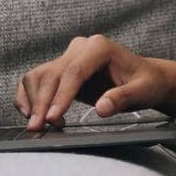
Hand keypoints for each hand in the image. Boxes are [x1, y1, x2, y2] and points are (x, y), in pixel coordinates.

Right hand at [14, 34, 170, 130]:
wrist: (145, 78)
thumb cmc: (146, 82)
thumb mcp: (142, 91)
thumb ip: (123, 98)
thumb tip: (102, 108)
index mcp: (100, 47)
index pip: (74, 71)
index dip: (61, 96)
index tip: (53, 117)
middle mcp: (80, 48)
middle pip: (52, 74)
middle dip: (43, 103)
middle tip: (39, 127)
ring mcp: (69, 57)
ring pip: (39, 76)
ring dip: (34, 101)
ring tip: (40, 125)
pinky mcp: (61, 69)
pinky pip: (36, 80)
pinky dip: (29, 97)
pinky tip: (32, 114)